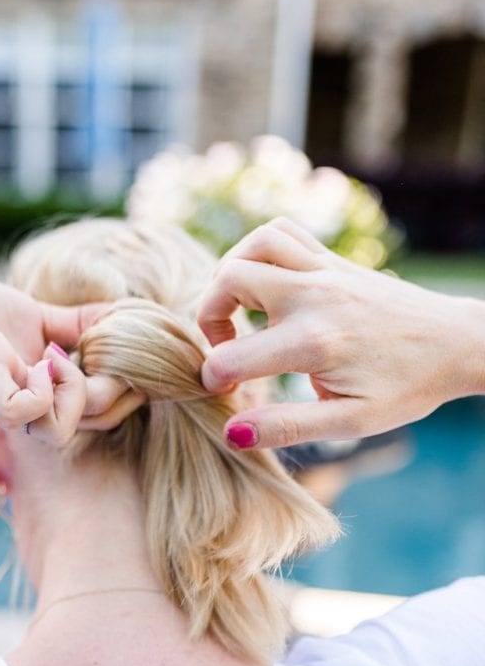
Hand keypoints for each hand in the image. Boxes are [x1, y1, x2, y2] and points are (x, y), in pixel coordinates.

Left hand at [0, 261, 137, 443]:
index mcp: (46, 396)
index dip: (127, 384)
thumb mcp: (37, 319)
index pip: (106, 414)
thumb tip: (123, 315)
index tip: (114, 339)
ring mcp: (9, 404)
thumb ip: (77, 326)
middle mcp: (29, 408)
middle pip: (99, 422)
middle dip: (112, 383)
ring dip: (75, 391)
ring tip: (54, 354)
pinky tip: (33, 359)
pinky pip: (33, 414)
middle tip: (89, 344)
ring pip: (64, 432)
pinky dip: (44, 388)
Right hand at [197, 218, 484, 448]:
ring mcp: (326, 271)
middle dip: (208, 316)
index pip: (232, 356)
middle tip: (224, 349)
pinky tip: (265, 285)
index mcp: (314, 342)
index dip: (214, 379)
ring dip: (231, 273)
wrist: (457, 344)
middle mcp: (315, 297)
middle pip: (230, 278)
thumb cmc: (407, 388)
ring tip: (237, 310)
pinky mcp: (335, 261)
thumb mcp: (350, 422)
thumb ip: (287, 427)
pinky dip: (259, 251)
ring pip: (255, 243)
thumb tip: (233, 432)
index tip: (227, 395)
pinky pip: (284, 232)